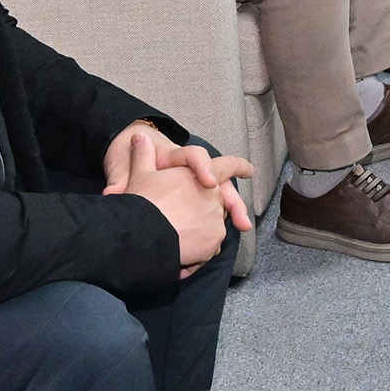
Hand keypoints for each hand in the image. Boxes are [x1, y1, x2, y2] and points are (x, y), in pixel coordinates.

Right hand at [104, 124, 256, 274]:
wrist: (141, 235)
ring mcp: (216, 221)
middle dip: (206, 209)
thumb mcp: (140, 175)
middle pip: (217, 202)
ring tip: (176, 235)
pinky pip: (210, 247)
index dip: (238, 166)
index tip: (250, 170)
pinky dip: (199, 250)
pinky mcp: (213, 244)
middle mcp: (214, 198)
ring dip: (201, 230)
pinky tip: (182, 254)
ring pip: (213, 225)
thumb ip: (143, 156)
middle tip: (186, 219)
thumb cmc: (142, 203)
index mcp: (200, 177)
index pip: (225, 166)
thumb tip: (139, 136)